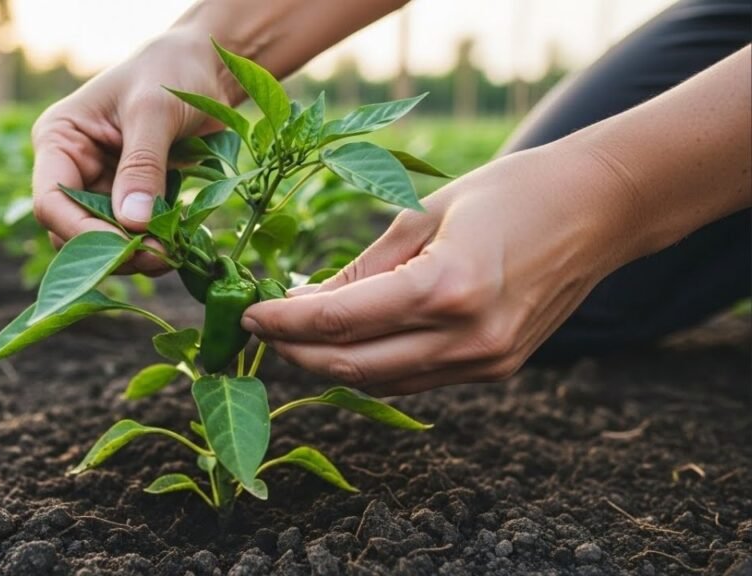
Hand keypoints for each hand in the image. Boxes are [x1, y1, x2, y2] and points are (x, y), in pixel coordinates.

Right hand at [31, 31, 227, 272]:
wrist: (204, 68)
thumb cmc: (171, 72)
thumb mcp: (154, 111)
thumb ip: (142, 165)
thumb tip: (132, 223)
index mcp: (59, 140)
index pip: (50, 201)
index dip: (81, 232)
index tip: (127, 245)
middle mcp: (72, 168)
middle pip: (72, 230)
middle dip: (111, 249)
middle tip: (159, 255)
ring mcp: (100, 186)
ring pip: (101, 241)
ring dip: (133, 253)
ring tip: (173, 251)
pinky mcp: (130, 199)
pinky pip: (131, 236)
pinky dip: (152, 245)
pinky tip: (179, 242)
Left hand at [242, 143, 632, 395]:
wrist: (598, 210)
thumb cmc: (510, 192)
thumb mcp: (425, 213)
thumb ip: (365, 267)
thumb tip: (307, 299)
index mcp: (448, 287)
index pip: (341, 320)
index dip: (285, 321)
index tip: (248, 313)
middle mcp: (467, 338)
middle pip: (353, 366)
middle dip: (296, 352)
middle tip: (262, 330)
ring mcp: (485, 362)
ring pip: (381, 382)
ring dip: (330, 365)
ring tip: (296, 336)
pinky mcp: (496, 370)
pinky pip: (415, 380)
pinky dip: (373, 366)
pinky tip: (349, 343)